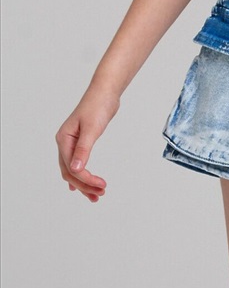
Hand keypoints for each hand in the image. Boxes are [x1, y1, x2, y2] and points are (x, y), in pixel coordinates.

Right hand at [56, 87, 118, 202]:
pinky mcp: (81, 142)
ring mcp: (71, 143)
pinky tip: (82, 186)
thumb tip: (76, 170)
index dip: (86, 180)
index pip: (72, 167)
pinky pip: (77, 163)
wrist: (105, 92)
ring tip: (97, 195)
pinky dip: (81, 176)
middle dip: (85, 185)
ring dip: (84, 184)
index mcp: (64, 140)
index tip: (102, 185)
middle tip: (101, 194)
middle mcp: (65, 143)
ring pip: (73, 170)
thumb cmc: (98, 106)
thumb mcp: (91, 129)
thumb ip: (84, 149)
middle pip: (70, 172)